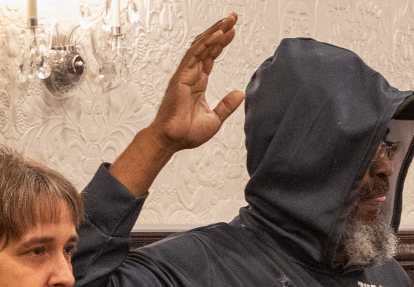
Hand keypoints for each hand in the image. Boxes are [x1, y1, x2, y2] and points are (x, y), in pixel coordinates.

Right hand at [148, 13, 245, 151]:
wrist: (172, 140)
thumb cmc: (187, 133)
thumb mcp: (215, 119)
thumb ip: (226, 105)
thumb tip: (240, 94)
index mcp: (197, 83)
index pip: (210, 56)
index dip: (221, 43)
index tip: (232, 32)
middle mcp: (190, 75)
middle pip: (206, 47)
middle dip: (219, 31)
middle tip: (232, 18)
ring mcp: (185, 75)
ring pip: (200, 47)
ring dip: (215, 32)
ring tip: (228, 21)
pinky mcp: (181, 77)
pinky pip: (194, 56)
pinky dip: (206, 44)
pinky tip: (218, 35)